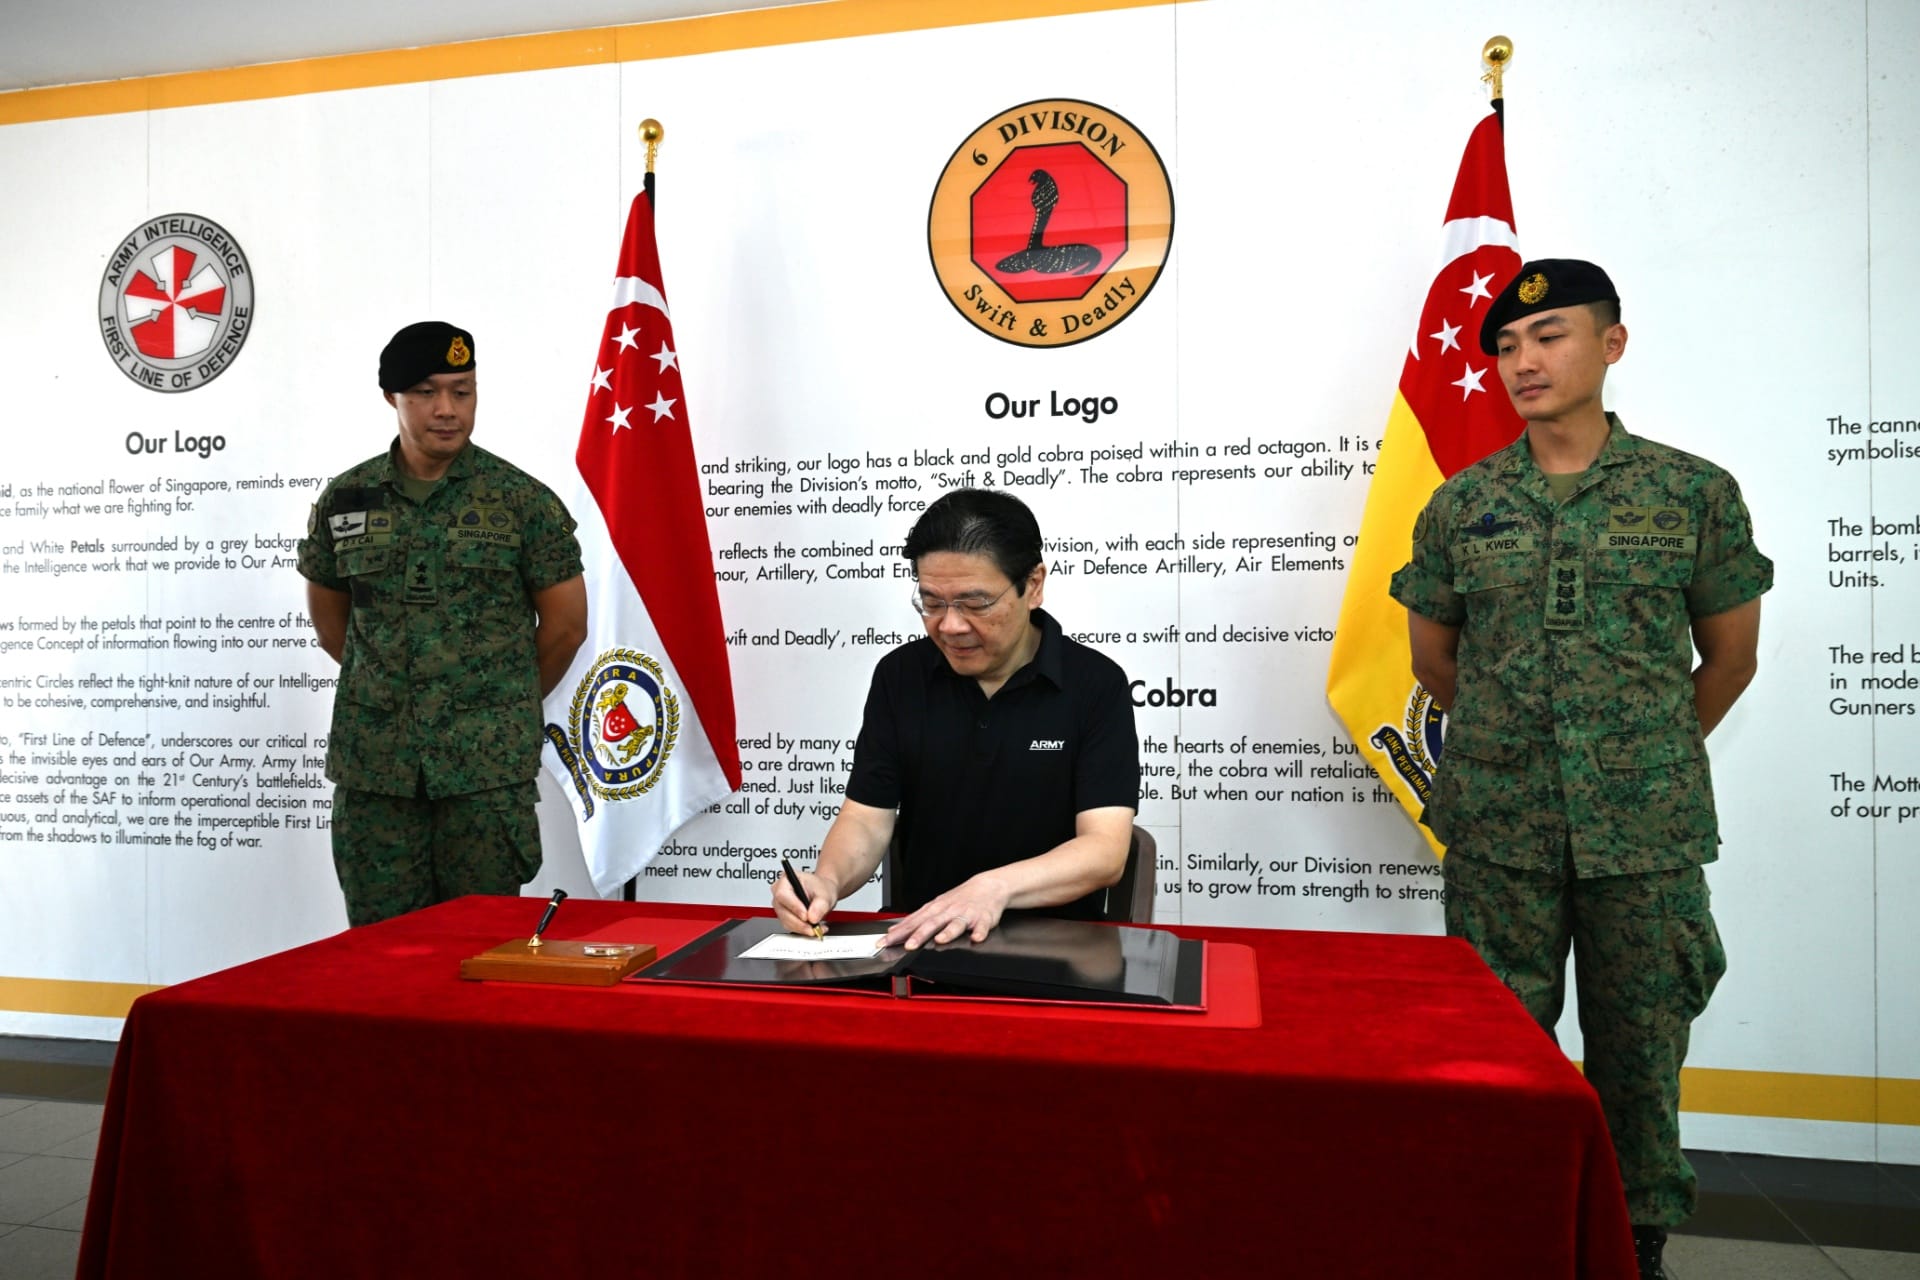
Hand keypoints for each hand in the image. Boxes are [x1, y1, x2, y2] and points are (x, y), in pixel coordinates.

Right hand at [771, 867, 838, 936]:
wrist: (822, 893)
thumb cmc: (820, 888)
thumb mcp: (825, 894)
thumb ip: (820, 905)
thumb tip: (812, 917)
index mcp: (786, 880)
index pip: (783, 895)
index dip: (794, 907)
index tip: (806, 916)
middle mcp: (779, 893)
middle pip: (783, 911)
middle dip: (799, 922)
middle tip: (813, 926)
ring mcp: (780, 906)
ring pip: (786, 921)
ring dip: (802, 928)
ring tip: (817, 928)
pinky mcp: (784, 917)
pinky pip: (790, 926)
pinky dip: (802, 930)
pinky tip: (812, 928)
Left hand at [881, 874, 1011, 950]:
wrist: (989, 886)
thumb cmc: (960, 898)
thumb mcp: (936, 905)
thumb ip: (917, 920)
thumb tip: (895, 931)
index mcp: (936, 909)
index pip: (914, 921)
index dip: (899, 932)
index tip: (886, 941)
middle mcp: (949, 911)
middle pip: (932, 923)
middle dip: (920, 934)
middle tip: (909, 946)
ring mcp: (966, 914)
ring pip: (956, 924)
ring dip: (948, 932)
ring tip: (940, 939)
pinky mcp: (984, 919)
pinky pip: (982, 926)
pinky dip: (979, 932)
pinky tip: (976, 938)